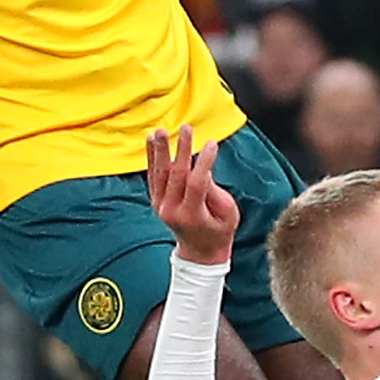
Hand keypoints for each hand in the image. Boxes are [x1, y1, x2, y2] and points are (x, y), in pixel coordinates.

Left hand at [145, 125, 237, 265]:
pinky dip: (151, 158)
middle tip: (187, 128)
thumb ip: (215, 192)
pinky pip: (152, 176)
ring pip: (159, 174)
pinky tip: (150, 140)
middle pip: (176, 175)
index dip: (205, 162)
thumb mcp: (229, 214)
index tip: (213, 143)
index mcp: (192, 215)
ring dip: (160, 150)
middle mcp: (171, 210)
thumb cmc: (220, 230)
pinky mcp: (155, 201)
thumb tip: (203, 168)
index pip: (196, 183)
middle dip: (182, 149)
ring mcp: (160, 206)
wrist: (199, 251)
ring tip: (160, 130)